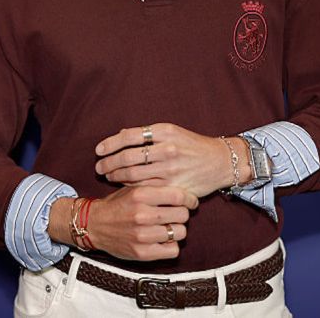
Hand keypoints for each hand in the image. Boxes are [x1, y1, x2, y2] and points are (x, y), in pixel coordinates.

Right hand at [84, 186, 196, 260]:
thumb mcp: (133, 189)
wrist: (93, 224)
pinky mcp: (142, 252)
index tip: (191, 201)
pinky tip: (163, 239)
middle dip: (182, 214)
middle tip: (176, 214)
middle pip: (182, 214)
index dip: (189, 199)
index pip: (178, 196)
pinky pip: (173, 250)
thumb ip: (156, 189)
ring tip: (168, 227)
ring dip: (177, 230)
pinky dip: (171, 245)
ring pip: (180, 232)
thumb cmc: (116, 205)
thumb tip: (184, 192)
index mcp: (140, 195)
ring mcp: (142, 235)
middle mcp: (142, 214)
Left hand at [94, 123, 250, 197]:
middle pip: (128, 157)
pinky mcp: (175, 186)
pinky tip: (124, 185)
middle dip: (109, 163)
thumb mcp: (172, 132)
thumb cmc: (192, 146)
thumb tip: (120, 136)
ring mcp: (171, 169)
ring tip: (107, 176)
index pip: (129, 136)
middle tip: (98, 167)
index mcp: (165, 131)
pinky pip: (146, 188)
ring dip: (116, 175)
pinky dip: (131, 187)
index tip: (98, 150)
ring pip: (134, 174)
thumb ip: (148, 134)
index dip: (110, 143)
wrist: (220, 162)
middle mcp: (167, 148)